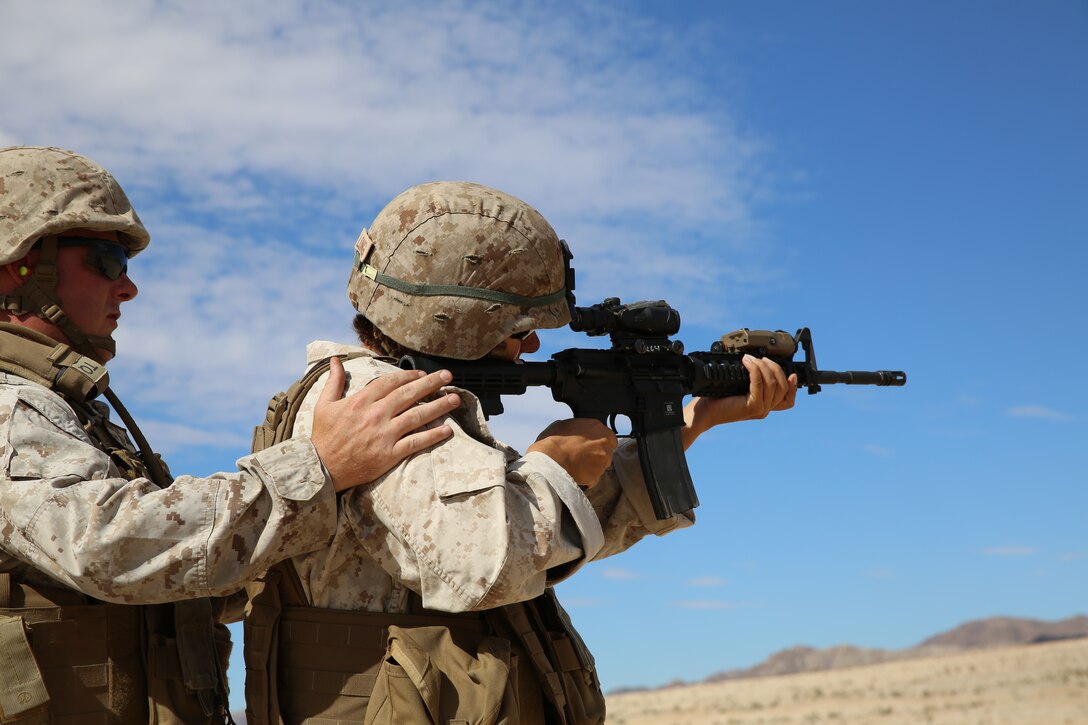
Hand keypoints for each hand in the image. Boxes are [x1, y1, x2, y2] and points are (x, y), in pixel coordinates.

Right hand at [311, 358, 460, 491]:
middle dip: (431, 384)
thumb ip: (334, 381)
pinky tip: (447, 429)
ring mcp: (384, 435)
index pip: (390, 382)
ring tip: (456, 399)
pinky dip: (432, 435)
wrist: (321, 469)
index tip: (422, 373)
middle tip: (448, 376)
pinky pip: (415, 443)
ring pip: (417, 416)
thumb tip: (334, 360)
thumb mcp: (323, 405)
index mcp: (361, 401)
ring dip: (439, 406)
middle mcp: (376, 415)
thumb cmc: (323, 437)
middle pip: (409, 394)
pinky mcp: (389, 454)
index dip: (409, 375)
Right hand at [526, 418, 617, 487]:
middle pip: (608, 450)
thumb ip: (574, 427)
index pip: (609, 435)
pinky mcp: (598, 475)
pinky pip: (594, 478)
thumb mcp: (561, 425)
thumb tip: (572, 430)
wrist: (550, 459)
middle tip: (584, 456)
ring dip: (593, 466)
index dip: (599, 442)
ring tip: (578, 466)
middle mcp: (603, 442)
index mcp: (596, 427)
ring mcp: (603, 460)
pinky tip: (576, 474)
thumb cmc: (553, 441)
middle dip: (598, 454)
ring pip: (602, 465)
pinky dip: (587, 478)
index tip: (591, 445)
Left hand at [681, 354, 797, 448]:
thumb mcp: (740, 387)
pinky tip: (747, 363)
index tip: (792, 374)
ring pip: (772, 384)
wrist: (705, 411)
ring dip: (762, 366)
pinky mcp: (752, 407)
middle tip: (761, 359)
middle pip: (782, 387)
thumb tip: (760, 362)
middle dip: (774, 368)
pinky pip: (759, 384)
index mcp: (765, 406)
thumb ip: (753, 380)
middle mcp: (765, 410)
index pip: (788, 401)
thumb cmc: (719, 397)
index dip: (793, 387)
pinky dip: (754, 370)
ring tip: (750, 359)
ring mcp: (760, 410)